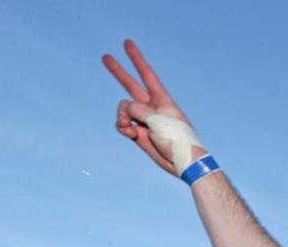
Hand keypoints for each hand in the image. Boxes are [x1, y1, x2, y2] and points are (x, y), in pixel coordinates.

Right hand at [103, 40, 207, 174]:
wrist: (182, 163)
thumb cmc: (177, 140)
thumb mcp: (159, 121)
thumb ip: (139, 110)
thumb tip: (125, 107)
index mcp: (162, 100)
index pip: (147, 74)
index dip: (137, 59)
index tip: (127, 43)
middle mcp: (152, 107)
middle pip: (131, 85)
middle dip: (118, 72)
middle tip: (105, 56)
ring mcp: (144, 120)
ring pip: (123, 109)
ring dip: (121, 116)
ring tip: (129, 127)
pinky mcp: (138, 133)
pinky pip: (122, 124)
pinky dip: (122, 128)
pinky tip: (131, 134)